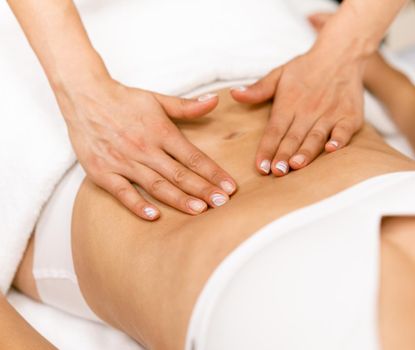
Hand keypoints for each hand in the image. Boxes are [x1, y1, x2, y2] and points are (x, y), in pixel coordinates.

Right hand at [58, 78, 235, 219]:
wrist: (84, 96)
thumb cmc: (124, 99)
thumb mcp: (157, 99)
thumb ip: (187, 106)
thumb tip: (214, 100)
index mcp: (160, 131)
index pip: (193, 156)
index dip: (213, 172)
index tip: (230, 187)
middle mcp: (144, 148)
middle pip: (179, 174)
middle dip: (203, 189)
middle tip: (222, 204)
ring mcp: (123, 161)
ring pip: (155, 185)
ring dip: (178, 199)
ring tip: (199, 210)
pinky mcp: (103, 171)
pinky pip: (122, 192)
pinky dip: (137, 205)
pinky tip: (154, 216)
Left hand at [231, 12, 365, 176]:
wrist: (341, 54)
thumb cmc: (307, 68)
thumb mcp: (279, 74)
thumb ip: (259, 89)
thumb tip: (234, 94)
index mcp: (289, 104)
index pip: (274, 130)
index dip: (266, 149)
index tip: (259, 167)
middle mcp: (308, 111)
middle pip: (293, 137)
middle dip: (284, 156)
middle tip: (276, 172)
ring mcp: (330, 114)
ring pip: (315, 136)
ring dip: (306, 151)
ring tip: (296, 165)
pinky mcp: (349, 116)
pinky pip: (343, 130)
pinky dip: (338, 139)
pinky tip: (331, 149)